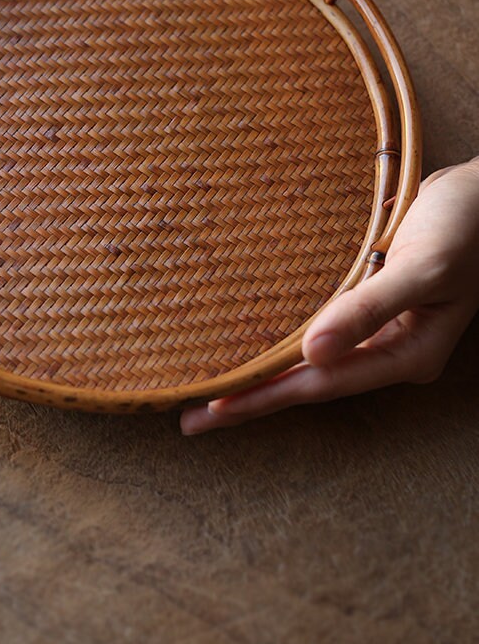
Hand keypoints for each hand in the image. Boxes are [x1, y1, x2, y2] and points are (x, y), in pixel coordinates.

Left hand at [181, 158, 478, 434]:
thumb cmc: (466, 226)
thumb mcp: (423, 269)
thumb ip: (369, 309)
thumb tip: (311, 352)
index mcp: (407, 354)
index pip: (322, 383)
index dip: (266, 396)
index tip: (214, 411)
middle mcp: (390, 348)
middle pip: (311, 381)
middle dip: (255, 397)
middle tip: (192, 417)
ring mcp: (381, 327)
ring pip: (312, 358)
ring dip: (265, 371)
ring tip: (214, 387)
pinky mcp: (371, 300)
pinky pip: (320, 327)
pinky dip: (285, 337)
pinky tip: (256, 341)